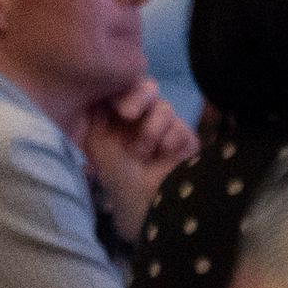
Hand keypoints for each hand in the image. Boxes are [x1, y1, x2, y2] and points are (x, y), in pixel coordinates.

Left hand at [77, 80, 196, 239]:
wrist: (142, 200)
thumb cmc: (117, 172)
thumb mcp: (98, 140)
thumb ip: (99, 113)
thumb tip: (103, 89)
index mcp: (124, 113)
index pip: (127, 88)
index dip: (124, 90)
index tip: (115, 103)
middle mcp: (147, 116)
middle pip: (149, 89)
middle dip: (138, 99)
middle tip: (128, 114)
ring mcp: (169, 126)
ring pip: (165, 109)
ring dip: (149, 132)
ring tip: (142, 154)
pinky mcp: (189, 139)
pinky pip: (182, 128)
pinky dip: (169, 142)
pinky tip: (162, 156)